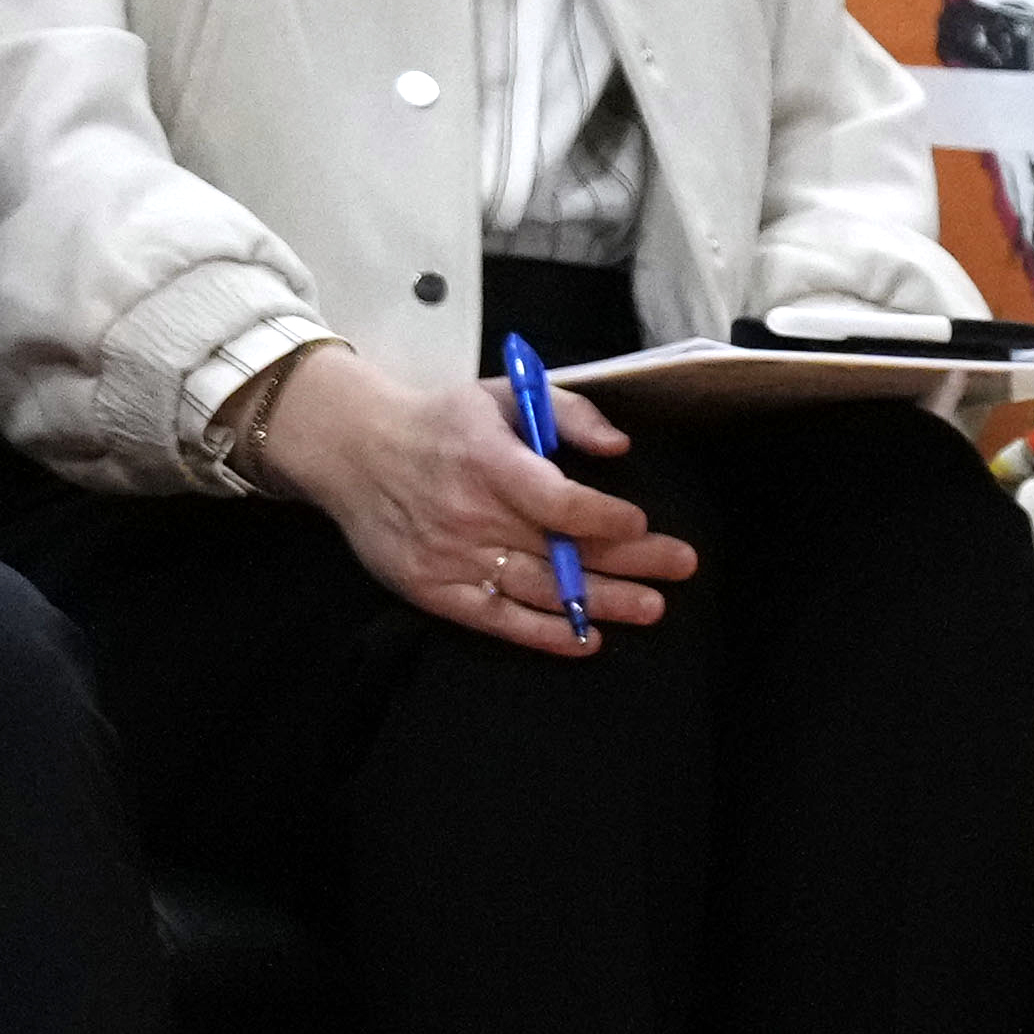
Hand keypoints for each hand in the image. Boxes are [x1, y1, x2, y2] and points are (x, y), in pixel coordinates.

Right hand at [253, 348, 691, 652]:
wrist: (353, 451)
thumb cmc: (441, 422)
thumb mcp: (505, 395)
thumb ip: (569, 412)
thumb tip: (620, 447)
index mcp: (488, 462)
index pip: (556, 501)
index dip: (603, 517)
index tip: (641, 523)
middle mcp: (469, 515)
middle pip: (560, 549)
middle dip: (629, 562)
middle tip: (680, 566)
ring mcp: (448, 558)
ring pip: (538, 589)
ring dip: (600, 602)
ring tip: (651, 606)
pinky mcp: (431, 590)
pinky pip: (496, 620)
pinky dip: (543, 635)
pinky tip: (586, 639)